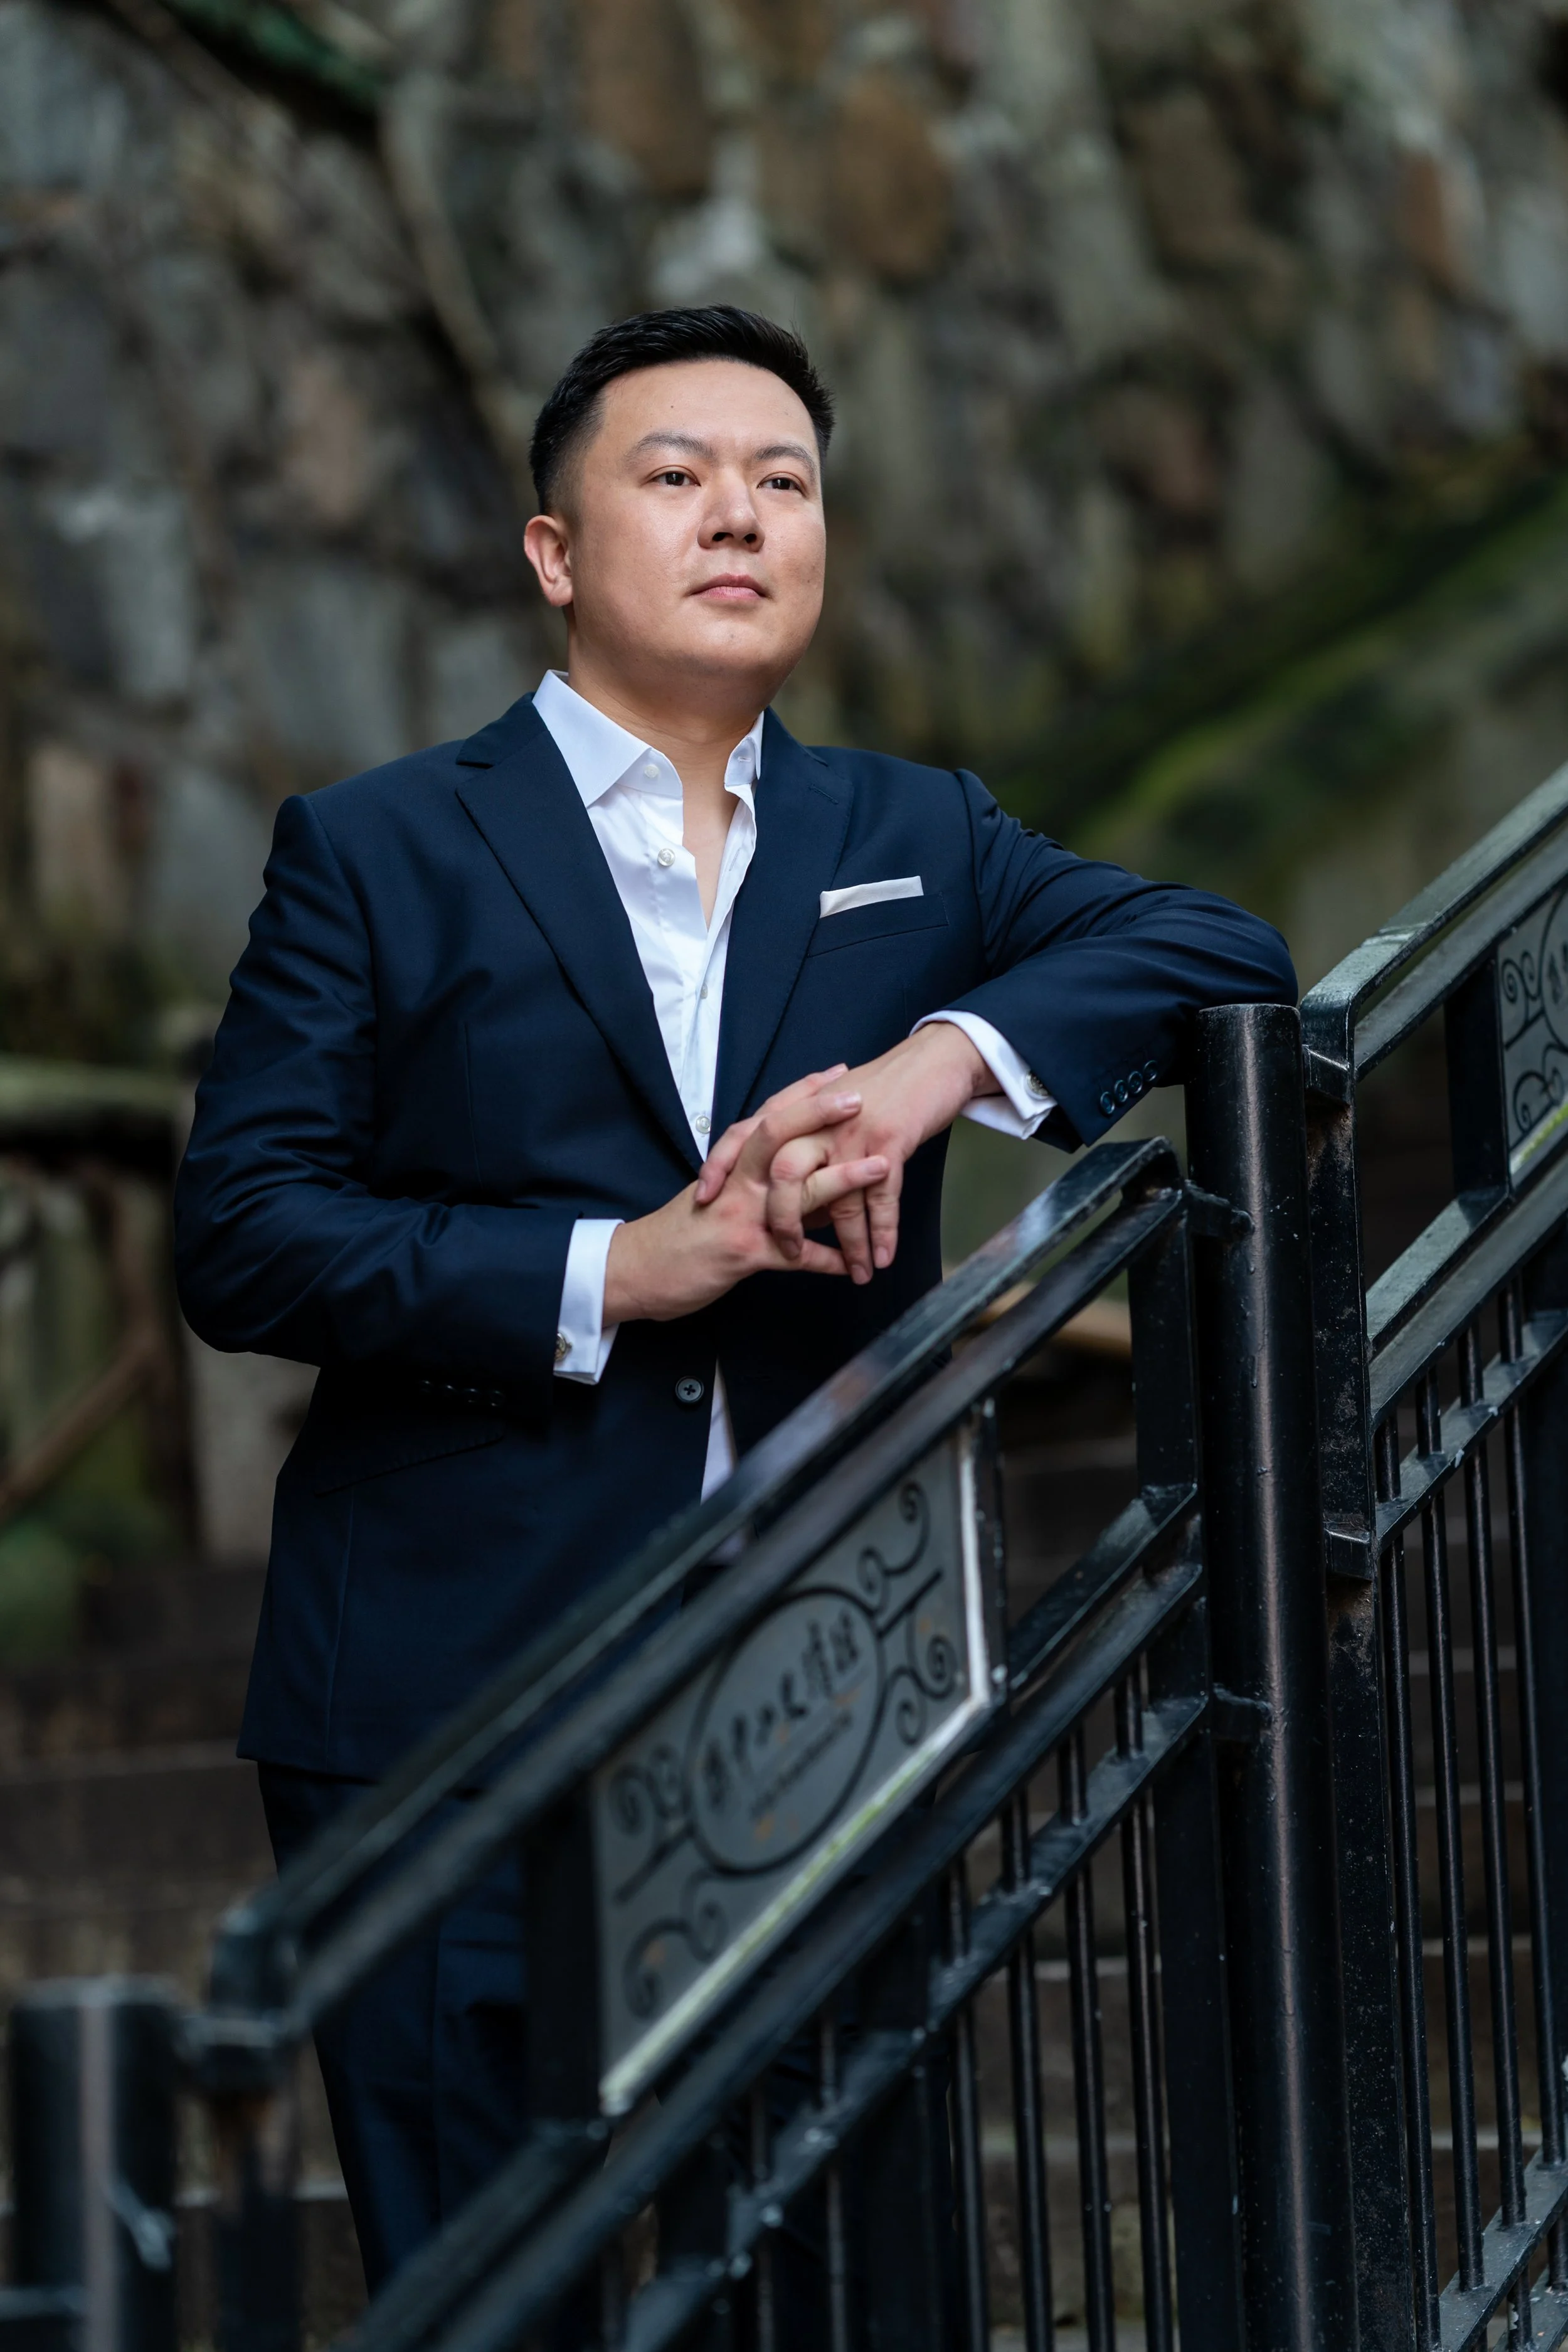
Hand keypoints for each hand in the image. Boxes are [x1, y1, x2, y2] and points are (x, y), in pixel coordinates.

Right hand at [604, 1070, 889, 1322]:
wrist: (635, 1270)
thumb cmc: (680, 1233)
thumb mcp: (717, 1197)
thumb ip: (759, 1181)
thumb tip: (807, 1172)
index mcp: (730, 1165)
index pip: (767, 1116)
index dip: (802, 1093)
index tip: (838, 1072)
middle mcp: (735, 1181)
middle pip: (776, 1134)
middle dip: (818, 1114)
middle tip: (859, 1098)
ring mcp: (739, 1215)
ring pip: (793, 1188)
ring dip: (841, 1177)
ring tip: (881, 1168)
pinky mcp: (742, 1254)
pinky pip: (792, 1256)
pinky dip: (826, 1260)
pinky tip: (854, 1265)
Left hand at [695, 1026, 997, 1285]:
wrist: (930, 1063)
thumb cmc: (881, 1090)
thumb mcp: (832, 1110)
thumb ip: (807, 1145)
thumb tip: (796, 1193)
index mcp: (799, 1110)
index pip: (744, 1136)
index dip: (720, 1166)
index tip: (704, 1200)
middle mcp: (819, 1121)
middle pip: (785, 1175)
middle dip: (784, 1221)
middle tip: (788, 1253)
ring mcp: (853, 1133)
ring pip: (839, 1198)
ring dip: (850, 1243)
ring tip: (859, 1274)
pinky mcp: (889, 1142)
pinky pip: (881, 1198)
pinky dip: (883, 1232)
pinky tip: (883, 1257)